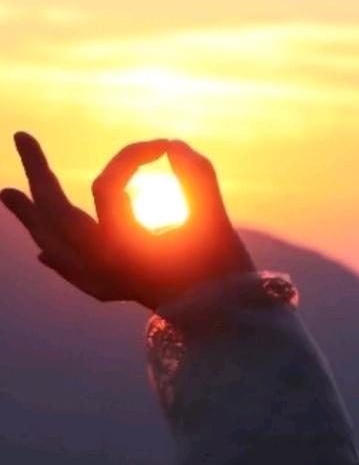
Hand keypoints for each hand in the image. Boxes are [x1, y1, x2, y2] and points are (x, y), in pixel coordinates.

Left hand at [0, 132, 255, 310]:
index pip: (108, 188)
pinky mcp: (120, 291)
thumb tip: (174, 145)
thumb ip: (198, 180)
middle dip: (39, 174)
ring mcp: (108, 282)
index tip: (162, 145)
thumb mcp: (215, 223)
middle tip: (22, 137)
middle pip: (57, 215)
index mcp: (125, 248)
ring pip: (56, 246)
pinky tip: (44, 255)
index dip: (132, 157)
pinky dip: (58, 259)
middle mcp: (105, 266)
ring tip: (6, 193)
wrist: (229, 327)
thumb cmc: (225, 275)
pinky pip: (76, 275)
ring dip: (32, 219)